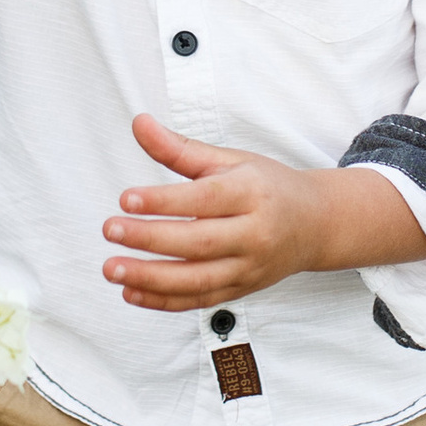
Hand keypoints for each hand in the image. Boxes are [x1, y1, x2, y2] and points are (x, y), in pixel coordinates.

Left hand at [100, 115, 425, 311]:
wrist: (315, 224)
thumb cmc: (268, 186)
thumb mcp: (231, 160)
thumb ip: (181, 148)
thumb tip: (138, 123)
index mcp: (253, 193)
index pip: (205, 199)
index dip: (164, 201)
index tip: (126, 198)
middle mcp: (255, 234)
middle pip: (199, 242)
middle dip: (150, 239)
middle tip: (110, 229)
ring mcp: (249, 267)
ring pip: (198, 280)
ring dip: (150, 278)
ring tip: (112, 269)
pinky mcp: (242, 290)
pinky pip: (200, 301)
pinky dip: (164, 301)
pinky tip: (131, 292)